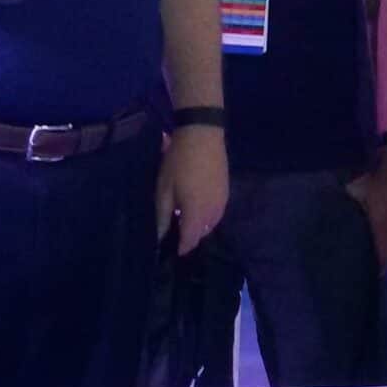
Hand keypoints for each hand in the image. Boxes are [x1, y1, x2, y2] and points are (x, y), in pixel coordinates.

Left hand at [154, 125, 227, 253]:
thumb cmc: (178, 162)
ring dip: (199, 227)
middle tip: (175, 233)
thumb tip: (160, 236)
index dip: (181, 248)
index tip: (170, 251)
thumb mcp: (164, 188)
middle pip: (202, 234)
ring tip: (185, 221)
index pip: (190, 240)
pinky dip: (208, 216)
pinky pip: (217, 213)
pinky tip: (198, 207)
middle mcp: (213, 212)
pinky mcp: (227, 192)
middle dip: (190, 237)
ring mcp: (223, 201)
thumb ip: (163, 215)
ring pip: (211, 224)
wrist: (203, 135)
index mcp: (196, 213)